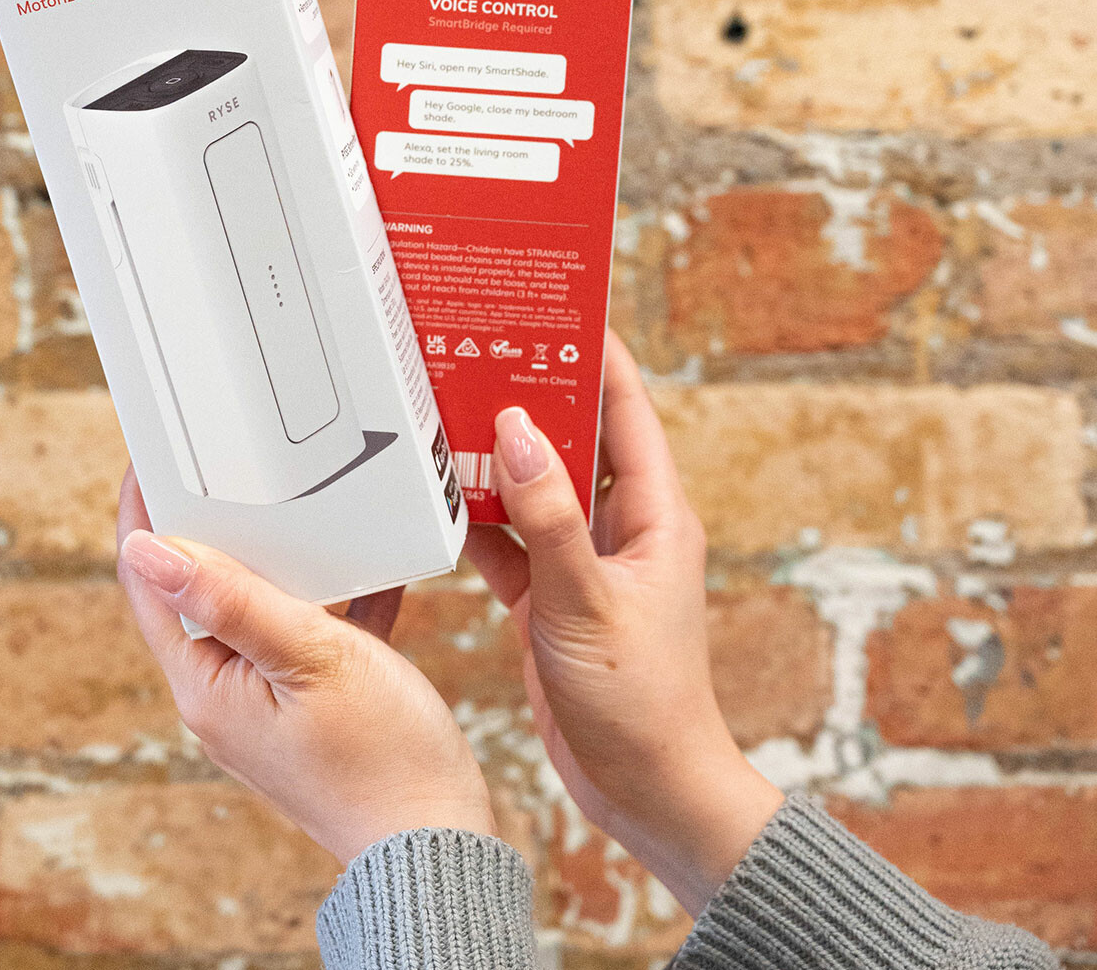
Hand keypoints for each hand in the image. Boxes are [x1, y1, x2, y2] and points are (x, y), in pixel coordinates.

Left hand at [117, 471, 497, 865]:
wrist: (440, 846)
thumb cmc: (381, 757)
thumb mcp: (309, 659)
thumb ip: (232, 601)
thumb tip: (146, 548)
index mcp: (206, 684)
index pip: (150, 582)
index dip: (146, 512)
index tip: (157, 449)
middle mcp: (224, 692)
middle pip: (199, 588)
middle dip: (211, 521)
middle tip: (229, 455)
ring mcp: (267, 699)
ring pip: (256, 603)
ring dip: (273, 552)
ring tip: (292, 492)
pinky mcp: (312, 704)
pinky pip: (309, 629)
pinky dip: (332, 590)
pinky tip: (367, 557)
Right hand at [466, 331, 782, 916]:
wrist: (648, 794)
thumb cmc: (642, 705)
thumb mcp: (588, 605)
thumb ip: (552, 520)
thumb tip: (519, 432)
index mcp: (655, 516)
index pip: (626, 410)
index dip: (596, 353)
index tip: (556, 302)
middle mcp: (624, 528)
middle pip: (575, 438)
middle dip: (532, 394)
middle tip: (480, 345)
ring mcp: (586, 560)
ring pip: (537, 486)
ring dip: (498, 456)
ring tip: (447, 406)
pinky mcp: (553, 596)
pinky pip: (512, 538)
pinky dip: (479, 517)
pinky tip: (440, 496)